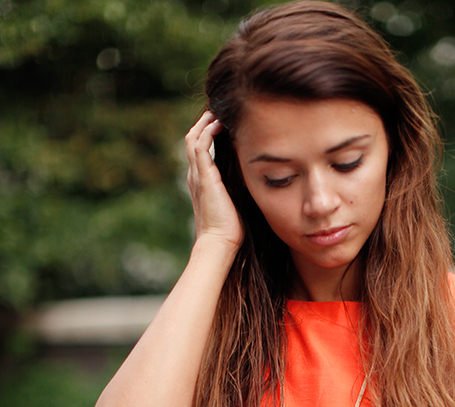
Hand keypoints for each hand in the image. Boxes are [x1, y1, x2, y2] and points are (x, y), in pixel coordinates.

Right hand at [184, 111, 243, 249]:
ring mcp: (197, 175)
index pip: (199, 149)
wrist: (221, 242)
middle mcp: (195, 176)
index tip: (224, 123)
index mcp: (202, 182)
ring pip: (193, 138)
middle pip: (193, 139)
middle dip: (204, 123)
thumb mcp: (236, 201)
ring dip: (204, 122)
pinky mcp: (203, 177)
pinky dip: (207, 132)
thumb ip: (239, 187)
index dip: (208, 133)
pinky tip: (219, 123)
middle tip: (220, 111)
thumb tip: (256, 177)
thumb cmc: (231, 229)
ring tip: (218, 111)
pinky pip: (200, 146)